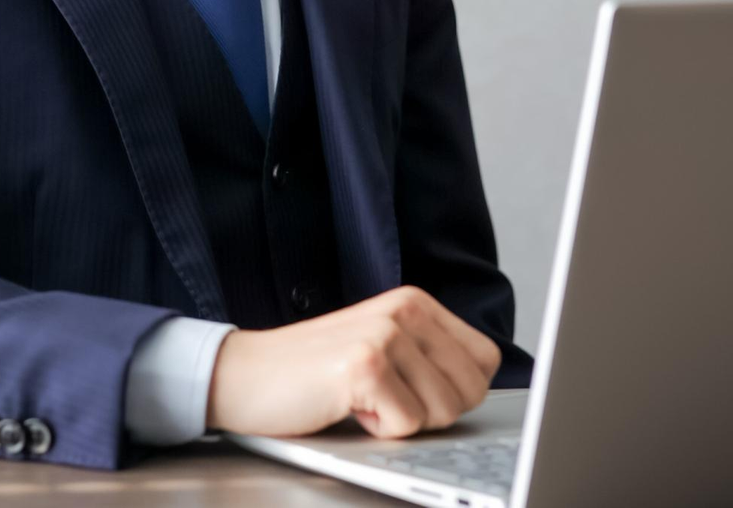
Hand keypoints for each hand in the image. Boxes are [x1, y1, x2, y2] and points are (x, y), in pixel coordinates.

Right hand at [205, 285, 501, 439]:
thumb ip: (430, 355)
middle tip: (385, 397)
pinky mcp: (364, 366)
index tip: (416, 391)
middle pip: (471, 391)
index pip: (485, 359)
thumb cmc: (315, 372)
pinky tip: (347, 406)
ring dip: (403, 422)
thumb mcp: (383, 346)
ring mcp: (385, 335)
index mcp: (415, 302)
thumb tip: (483, 385)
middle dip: (433, 412)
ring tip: (364, 399)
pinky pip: (406, 426)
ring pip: (443, 413)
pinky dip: (378, 430)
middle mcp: (405, 309)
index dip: (458, 392)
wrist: (246, 374)